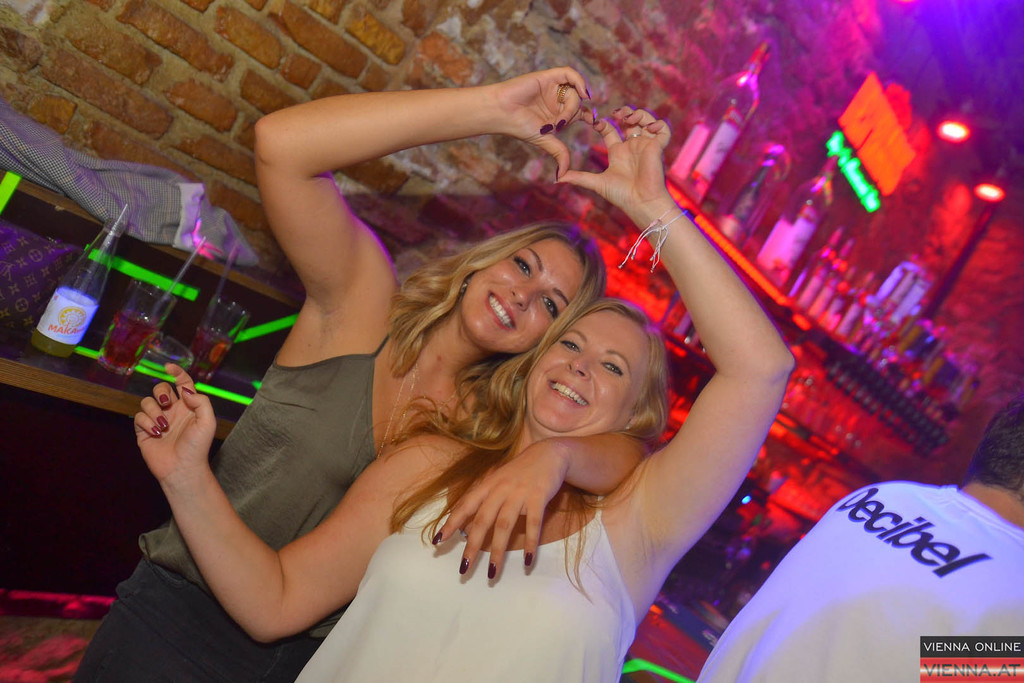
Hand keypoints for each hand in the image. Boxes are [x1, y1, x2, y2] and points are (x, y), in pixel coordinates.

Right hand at [134, 364, 216, 488]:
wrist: (182, 468)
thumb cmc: (197, 447)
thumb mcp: (208, 422)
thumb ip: (201, 401)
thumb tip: (185, 390)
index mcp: (188, 406)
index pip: (182, 383)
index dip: (177, 372)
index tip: (169, 367)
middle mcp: (172, 411)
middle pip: (161, 388)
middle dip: (161, 391)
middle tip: (167, 402)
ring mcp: (157, 420)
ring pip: (147, 401)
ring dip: (154, 410)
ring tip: (164, 426)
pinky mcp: (144, 430)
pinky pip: (139, 416)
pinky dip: (146, 422)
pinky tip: (156, 433)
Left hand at [435, 441, 570, 579]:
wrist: (548, 454)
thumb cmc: (520, 471)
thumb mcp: (498, 481)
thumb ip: (484, 501)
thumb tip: (466, 528)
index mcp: (488, 485)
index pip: (465, 506)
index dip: (451, 524)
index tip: (438, 542)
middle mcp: (500, 489)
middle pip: (482, 521)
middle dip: (472, 546)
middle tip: (464, 569)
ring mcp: (519, 493)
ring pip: (504, 525)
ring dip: (497, 551)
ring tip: (492, 573)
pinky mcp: (538, 497)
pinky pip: (533, 524)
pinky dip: (530, 542)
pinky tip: (527, 560)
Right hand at [491, 67, 594, 179]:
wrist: (502, 113)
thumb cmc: (519, 126)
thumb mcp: (545, 141)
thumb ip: (559, 153)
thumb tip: (564, 175)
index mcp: (558, 114)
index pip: (581, 112)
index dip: (590, 116)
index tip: (595, 124)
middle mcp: (557, 100)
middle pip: (578, 103)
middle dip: (573, 115)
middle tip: (558, 125)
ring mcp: (553, 87)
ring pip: (575, 91)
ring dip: (571, 106)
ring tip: (557, 118)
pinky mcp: (548, 76)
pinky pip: (570, 73)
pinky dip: (579, 80)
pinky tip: (582, 92)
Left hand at [559, 106, 675, 221]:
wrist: (641, 203)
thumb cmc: (621, 195)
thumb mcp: (596, 183)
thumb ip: (578, 177)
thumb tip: (556, 178)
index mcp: (618, 152)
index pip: (610, 130)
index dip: (602, 122)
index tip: (594, 121)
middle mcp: (632, 146)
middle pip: (629, 121)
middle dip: (624, 112)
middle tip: (616, 113)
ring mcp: (645, 146)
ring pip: (646, 121)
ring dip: (639, 114)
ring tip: (629, 117)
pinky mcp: (658, 147)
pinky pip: (663, 129)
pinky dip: (658, 123)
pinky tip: (648, 126)